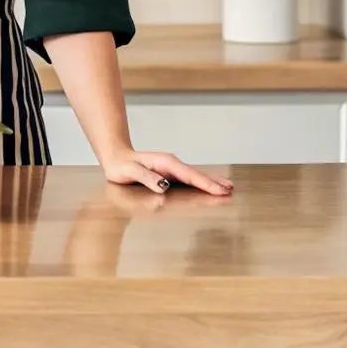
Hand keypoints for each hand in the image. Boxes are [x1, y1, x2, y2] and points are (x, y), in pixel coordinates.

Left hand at [100, 149, 232, 195]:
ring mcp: (171, 167)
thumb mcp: (130, 171)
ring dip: (211, 181)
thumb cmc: (121, 166)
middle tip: (231, 190)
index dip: (206, 184)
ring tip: (228, 186)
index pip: (190, 175)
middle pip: (197, 174)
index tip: (220, 191)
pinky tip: (209, 185)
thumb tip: (163, 186)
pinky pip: (189, 177)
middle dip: (214, 182)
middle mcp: (171, 164)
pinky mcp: (169, 172)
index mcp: (165, 163)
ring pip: (195, 175)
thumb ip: (146, 178)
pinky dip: (201, 181)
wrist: (115, 157)